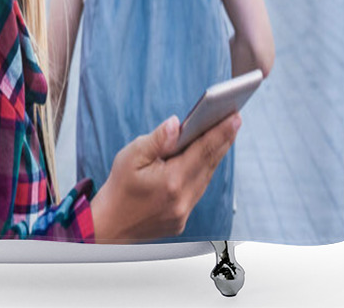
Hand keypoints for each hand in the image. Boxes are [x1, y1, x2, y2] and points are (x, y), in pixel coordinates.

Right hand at [90, 112, 240, 242]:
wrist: (108, 226)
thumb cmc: (118, 187)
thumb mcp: (130, 156)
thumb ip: (157, 139)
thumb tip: (176, 123)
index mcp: (171, 181)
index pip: (203, 151)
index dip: (221, 132)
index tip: (235, 117)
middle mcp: (182, 199)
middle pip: (209, 164)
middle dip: (224, 140)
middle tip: (236, 118)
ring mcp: (184, 212)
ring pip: (206, 178)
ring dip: (216, 155)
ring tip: (225, 134)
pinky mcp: (182, 219)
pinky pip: (198, 189)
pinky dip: (204, 171)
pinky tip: (207, 157)